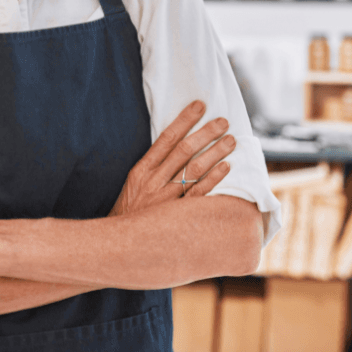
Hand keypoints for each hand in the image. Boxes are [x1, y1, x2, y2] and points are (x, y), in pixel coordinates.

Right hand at [108, 100, 233, 216]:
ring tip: (230, 140)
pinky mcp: (178, 217)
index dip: (184, 120)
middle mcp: (154, 182)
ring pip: (195, 170)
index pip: (166, 138)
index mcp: (142, 170)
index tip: (200, 105)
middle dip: (205, 133)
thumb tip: (177, 144)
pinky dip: (214, 179)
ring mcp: (167, 200)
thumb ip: (154, 166)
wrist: (121, 245)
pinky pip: (199, 195)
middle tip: (223, 121)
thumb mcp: (134, 184)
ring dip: (215, 152)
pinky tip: (226, 167)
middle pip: (184, 151)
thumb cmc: (131, 211)